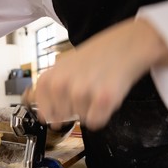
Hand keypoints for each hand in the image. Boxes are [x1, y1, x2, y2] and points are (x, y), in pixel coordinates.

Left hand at [35, 17, 167, 130]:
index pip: (44, 114)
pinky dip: (102, 114)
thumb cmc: (94, 58)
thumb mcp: (62, 68)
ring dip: (90, 109)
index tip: (65, 105)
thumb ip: (50, 91)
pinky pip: (96, 122)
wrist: (125, 45)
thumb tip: (42, 117)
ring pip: (81, 119)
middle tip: (86, 89)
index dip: (56, 113)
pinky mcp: (102, 98)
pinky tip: (106, 96)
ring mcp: (81, 92)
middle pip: (64, 118)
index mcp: (48, 80)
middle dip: (75, 109)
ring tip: (97, 88)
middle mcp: (60, 86)